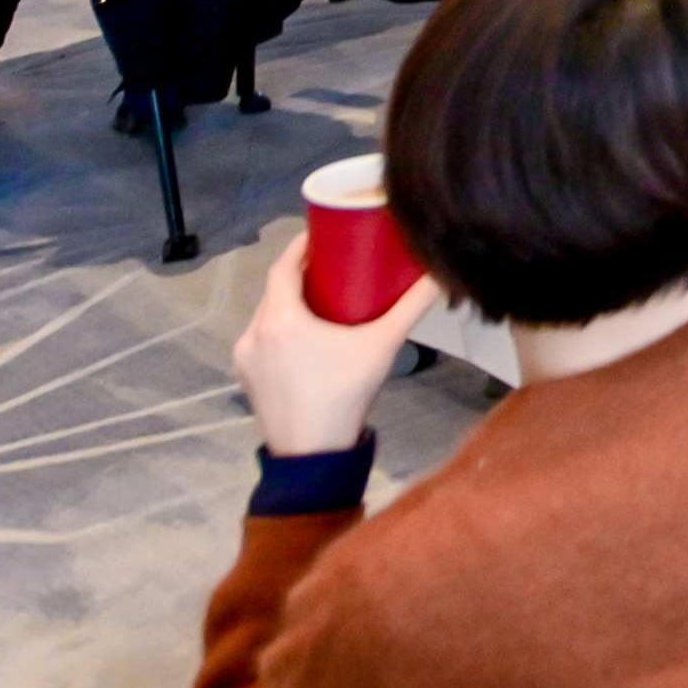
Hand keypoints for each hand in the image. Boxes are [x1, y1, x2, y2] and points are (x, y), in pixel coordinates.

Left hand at [237, 229, 437, 457]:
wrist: (312, 454)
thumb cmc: (344, 394)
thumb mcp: (382, 346)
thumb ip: (411, 308)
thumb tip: (441, 274)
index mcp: (280, 319)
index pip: (282, 267)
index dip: (300, 246)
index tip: (320, 234)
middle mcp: (254, 333)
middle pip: (274, 291)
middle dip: (299, 275)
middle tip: (330, 266)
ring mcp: (246, 357)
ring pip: (266, 316)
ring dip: (287, 304)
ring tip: (319, 302)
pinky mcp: (246, 377)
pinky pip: (261, 340)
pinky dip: (278, 330)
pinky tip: (302, 338)